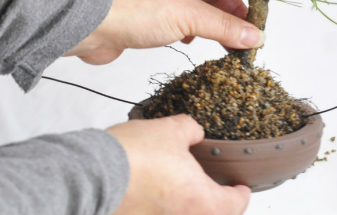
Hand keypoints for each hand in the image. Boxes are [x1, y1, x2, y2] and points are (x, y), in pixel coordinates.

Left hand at [67, 0, 264, 63]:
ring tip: (217, 45)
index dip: (238, 8)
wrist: (91, 24)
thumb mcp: (190, 17)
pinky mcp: (143, 14)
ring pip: (190, 11)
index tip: (252, 29)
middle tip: (238, 43)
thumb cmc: (138, 8)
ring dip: (204, 27)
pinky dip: (185, 32)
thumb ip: (224, 27)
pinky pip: (173, 21)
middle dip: (223, 20)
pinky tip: (186, 43)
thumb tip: (255, 36)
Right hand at [107, 116, 250, 214]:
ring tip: (181, 184)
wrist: (94, 174)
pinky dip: (161, 206)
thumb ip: (190, 130)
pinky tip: (154, 189)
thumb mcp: (171, 129)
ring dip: (186, 203)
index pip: (234, 205)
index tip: (242, 187)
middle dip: (213, 203)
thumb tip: (195, 133)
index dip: (241, 194)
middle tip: (212, 188)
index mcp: (200, 200)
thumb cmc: (135, 156)